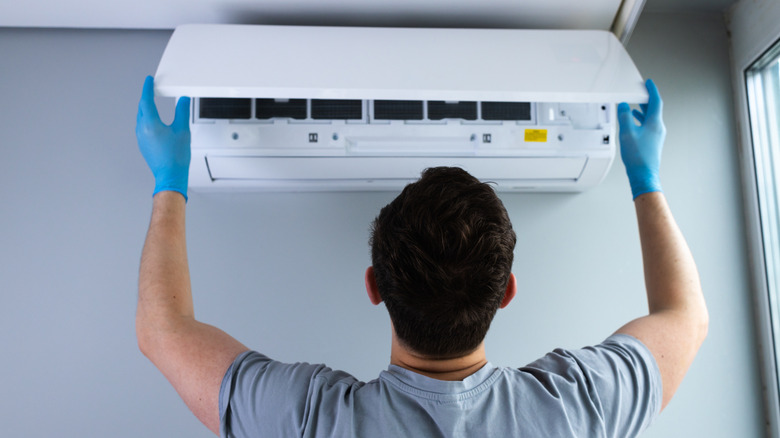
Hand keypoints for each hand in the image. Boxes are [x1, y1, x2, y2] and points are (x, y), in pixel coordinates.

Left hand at [136, 75, 191, 200]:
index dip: (147, 88)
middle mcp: (142, 130)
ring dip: (146, 108)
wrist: (170, 175)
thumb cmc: (175, 157)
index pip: (146, 100)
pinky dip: (147, 119)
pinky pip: (142, 126)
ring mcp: (141, 138)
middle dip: (146, 97)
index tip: (148, 81)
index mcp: (151, 124)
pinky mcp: (143, 144)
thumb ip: (182, 112)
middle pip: (142, 107)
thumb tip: (182, 100)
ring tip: (153, 103)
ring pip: (141, 117)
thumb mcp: (183, 130)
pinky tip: (154, 121)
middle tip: (152, 90)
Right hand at [617, 79, 665, 198]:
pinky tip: (635, 123)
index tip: (649, 83)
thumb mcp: (627, 133)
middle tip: (640, 93)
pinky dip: (641, 121)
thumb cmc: (638, 157)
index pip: (655, 101)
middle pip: (654, 109)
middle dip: (646, 100)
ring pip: (650, 118)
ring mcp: (657, 136)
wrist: (643, 174)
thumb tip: (625, 106)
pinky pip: (648, 126)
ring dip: (643, 111)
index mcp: (655, 123)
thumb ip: (625, 117)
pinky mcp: (653, 142)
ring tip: (635, 106)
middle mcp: (658, 128)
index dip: (652, 90)